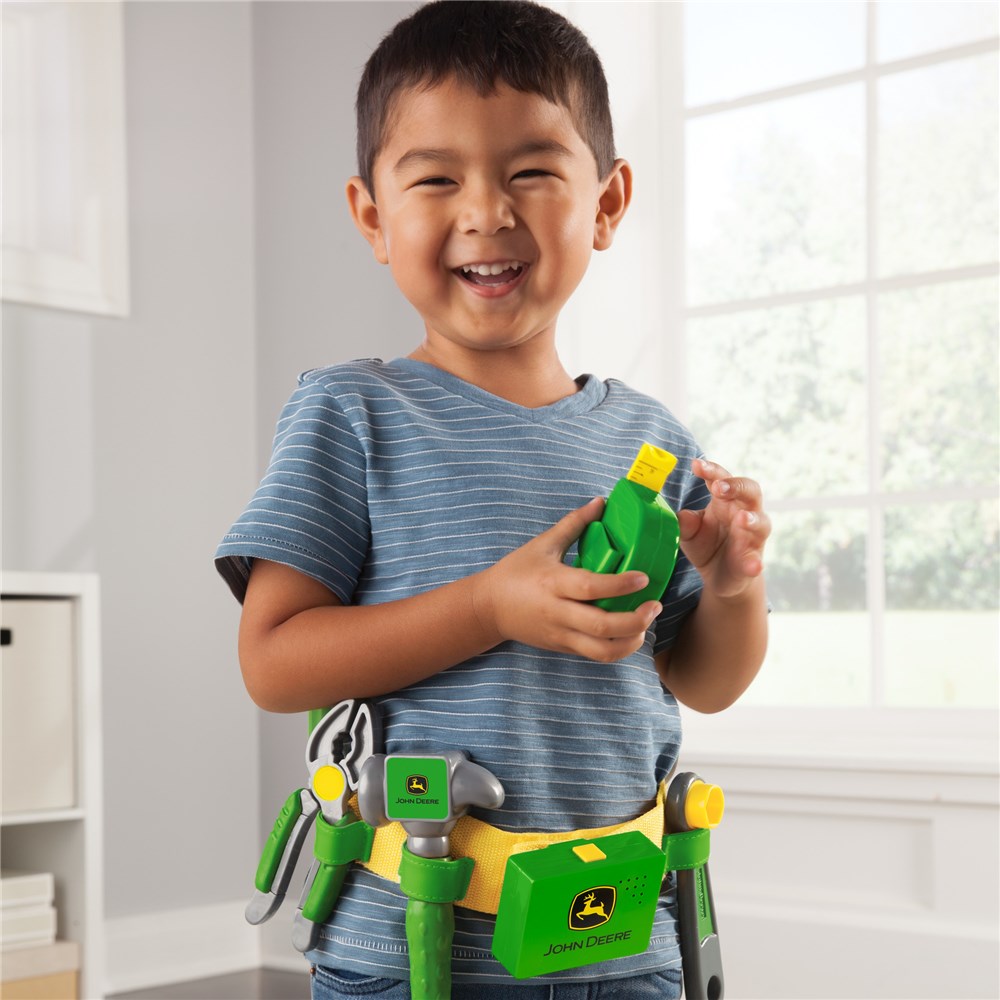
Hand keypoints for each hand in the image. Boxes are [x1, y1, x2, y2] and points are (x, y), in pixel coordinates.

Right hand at [473, 498, 662, 662]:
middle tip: (654, 605)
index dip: (620, 584)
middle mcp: (558, 612)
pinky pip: (596, 656)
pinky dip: (619, 649)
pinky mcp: (564, 647)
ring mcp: (561, 633)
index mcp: (553, 583)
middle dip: (635, 619)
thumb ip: (574, 523)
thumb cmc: (516, 572)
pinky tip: (631, 633)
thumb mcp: (542, 544)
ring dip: (630, 641)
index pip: (591, 587)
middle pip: (602, 626)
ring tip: (646, 623)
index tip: (643, 577)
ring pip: (602, 650)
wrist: (488, 608)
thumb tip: (601, 502)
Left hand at [678, 458, 770, 599]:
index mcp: (725, 501)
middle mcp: (744, 513)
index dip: (711, 471)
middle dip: (736, 486)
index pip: (721, 479)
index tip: (696, 465)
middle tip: (718, 487)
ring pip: (761, 523)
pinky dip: (755, 562)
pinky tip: (752, 565)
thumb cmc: (707, 544)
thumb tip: (681, 516)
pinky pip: (757, 560)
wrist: (719, 577)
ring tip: (742, 518)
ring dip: (752, 520)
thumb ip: (685, 523)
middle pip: (750, 491)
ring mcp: (752, 537)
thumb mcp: (689, 533)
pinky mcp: (753, 561)